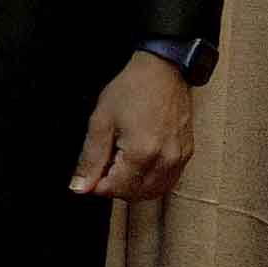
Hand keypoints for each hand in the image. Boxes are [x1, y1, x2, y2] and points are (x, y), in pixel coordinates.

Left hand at [73, 51, 197, 199]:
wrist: (163, 72)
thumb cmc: (130, 91)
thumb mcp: (100, 122)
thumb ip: (90, 159)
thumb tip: (80, 187)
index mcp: (142, 153)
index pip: (116, 189)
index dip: (97, 185)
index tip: (90, 172)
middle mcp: (166, 161)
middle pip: (135, 194)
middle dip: (114, 186)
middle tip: (103, 165)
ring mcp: (180, 159)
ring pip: (153, 192)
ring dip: (133, 186)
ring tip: (120, 163)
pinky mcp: (187, 154)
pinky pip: (168, 181)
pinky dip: (150, 181)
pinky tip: (137, 163)